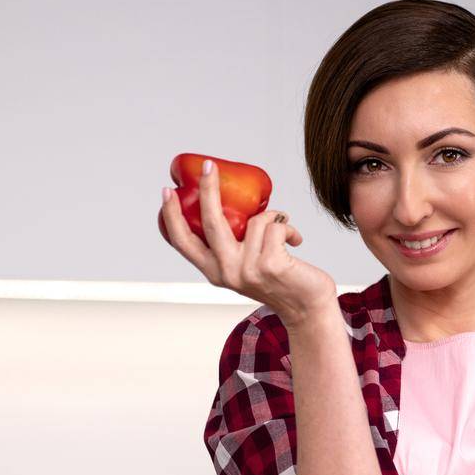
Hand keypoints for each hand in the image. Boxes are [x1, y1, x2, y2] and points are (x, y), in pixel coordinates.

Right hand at [159, 159, 337, 324]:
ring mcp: (248, 269)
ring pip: (255, 220)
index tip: (167, 191)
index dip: (171, 215)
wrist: (307, 308)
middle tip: (208, 166)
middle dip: (207, 188)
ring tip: (283, 231)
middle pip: (210, 222)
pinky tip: (295, 241)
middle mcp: (227, 272)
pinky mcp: (271, 264)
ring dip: (273, 217)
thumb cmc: (278, 281)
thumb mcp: (245, 267)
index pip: (183, 242)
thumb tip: (228, 205)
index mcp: (215, 272)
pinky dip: (288, 227)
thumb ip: (233, 248)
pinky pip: (275, 225)